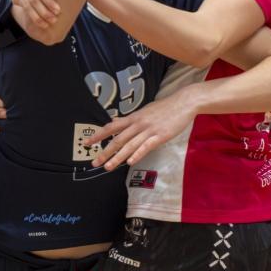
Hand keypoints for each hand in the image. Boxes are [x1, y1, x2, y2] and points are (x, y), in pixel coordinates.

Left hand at [83, 90, 199, 170]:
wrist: (183, 103)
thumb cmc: (164, 108)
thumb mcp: (144, 111)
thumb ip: (129, 119)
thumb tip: (114, 122)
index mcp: (133, 118)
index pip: (111, 128)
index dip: (98, 135)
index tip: (87, 143)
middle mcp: (138, 124)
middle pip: (118, 139)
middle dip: (105, 152)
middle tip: (94, 162)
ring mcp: (149, 130)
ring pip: (130, 145)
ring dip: (118, 157)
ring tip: (108, 167)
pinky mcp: (160, 136)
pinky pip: (146, 146)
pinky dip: (137, 154)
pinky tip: (130, 162)